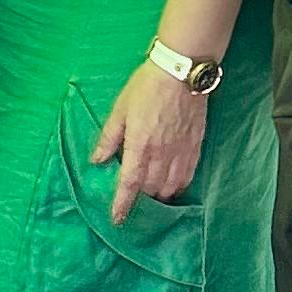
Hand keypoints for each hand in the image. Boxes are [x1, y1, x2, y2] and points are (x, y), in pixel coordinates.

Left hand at [91, 63, 206, 222]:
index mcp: (139, 145)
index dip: (122, 204)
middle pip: (151, 189)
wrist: (182, 72)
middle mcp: (161, 154)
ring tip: (152, 196)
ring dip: (160, 195)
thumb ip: (109, 138)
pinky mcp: (195, 146)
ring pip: (171, 187)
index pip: (129, 184)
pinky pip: (188, 176)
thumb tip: (97, 160)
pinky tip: (173, 186)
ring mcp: (181, 152)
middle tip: (134, 201)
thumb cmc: (146, 87)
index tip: (117, 220)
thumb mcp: (120, 109)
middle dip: (142, 199)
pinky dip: (179, 186)